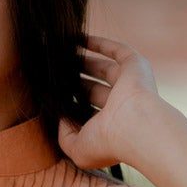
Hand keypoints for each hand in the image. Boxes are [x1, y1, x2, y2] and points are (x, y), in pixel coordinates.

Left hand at [57, 32, 162, 168]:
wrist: (136, 127)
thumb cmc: (108, 142)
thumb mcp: (77, 148)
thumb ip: (64, 136)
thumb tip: (60, 118)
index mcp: (110, 124)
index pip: (87, 110)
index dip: (69, 101)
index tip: (50, 92)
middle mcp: (120, 104)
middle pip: (92, 87)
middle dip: (72, 78)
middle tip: (51, 70)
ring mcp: (129, 84)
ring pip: (103, 68)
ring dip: (82, 60)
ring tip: (59, 53)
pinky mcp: (136, 66)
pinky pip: (117, 50)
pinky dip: (99, 43)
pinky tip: (77, 38)